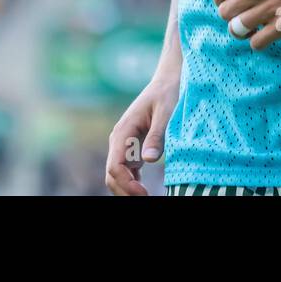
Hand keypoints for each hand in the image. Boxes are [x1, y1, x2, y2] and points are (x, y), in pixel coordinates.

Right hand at [105, 72, 179, 195]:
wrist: (167, 82)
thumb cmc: (168, 93)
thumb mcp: (166, 112)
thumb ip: (157, 135)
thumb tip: (149, 159)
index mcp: (124, 131)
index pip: (115, 166)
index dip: (126, 184)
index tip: (144, 194)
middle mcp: (119, 140)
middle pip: (112, 175)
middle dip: (126, 191)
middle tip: (147, 199)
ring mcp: (124, 145)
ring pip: (118, 176)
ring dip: (128, 189)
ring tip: (148, 196)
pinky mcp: (132, 149)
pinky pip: (127, 172)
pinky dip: (133, 184)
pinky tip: (146, 191)